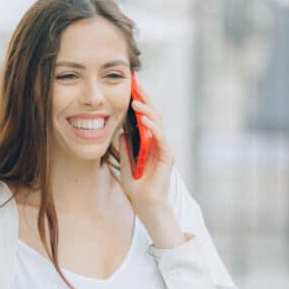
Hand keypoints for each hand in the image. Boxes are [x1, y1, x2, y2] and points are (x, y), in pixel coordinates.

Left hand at [118, 81, 173, 218]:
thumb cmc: (136, 186)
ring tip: (136, 101)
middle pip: (154, 115)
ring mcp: (164, 148)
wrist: (145, 203)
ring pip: (158, 123)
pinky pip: (160, 137)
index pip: (146, 117)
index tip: (132, 88)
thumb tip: (121, 130)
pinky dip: (152, 127)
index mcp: (149, 142)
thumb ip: (125, 147)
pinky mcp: (167, 156)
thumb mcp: (126, 162)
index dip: (140, 102)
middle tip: (136, 85)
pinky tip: (144, 119)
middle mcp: (159, 142)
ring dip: (147, 111)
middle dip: (145, 99)